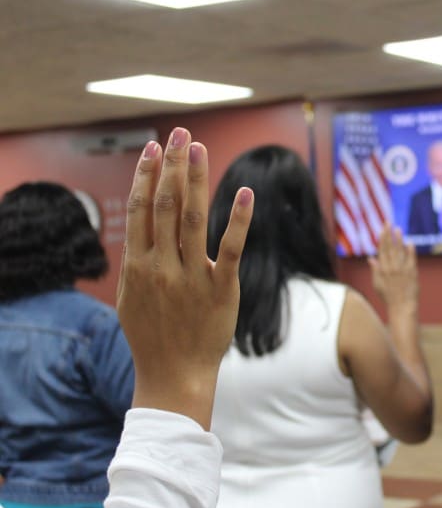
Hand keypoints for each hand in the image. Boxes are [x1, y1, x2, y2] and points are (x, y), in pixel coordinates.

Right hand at [117, 127, 253, 429]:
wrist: (175, 375)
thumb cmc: (153, 337)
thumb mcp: (131, 298)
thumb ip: (138, 261)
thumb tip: (139, 230)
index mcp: (138, 265)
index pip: (140, 208)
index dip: (146, 174)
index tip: (152, 147)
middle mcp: (161, 265)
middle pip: (164, 203)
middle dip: (171, 164)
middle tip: (178, 132)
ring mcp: (191, 275)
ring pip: (192, 217)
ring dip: (195, 178)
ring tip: (198, 147)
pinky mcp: (221, 288)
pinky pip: (230, 247)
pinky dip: (238, 218)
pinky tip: (244, 192)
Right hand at [368, 224, 417, 312]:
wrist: (402, 307)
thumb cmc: (389, 297)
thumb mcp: (377, 284)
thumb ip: (375, 270)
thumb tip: (371, 258)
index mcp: (382, 269)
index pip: (382, 250)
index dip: (382, 238)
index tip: (383, 228)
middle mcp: (392, 268)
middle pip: (390, 247)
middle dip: (389, 234)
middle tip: (388, 222)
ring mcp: (402, 270)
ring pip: (400, 251)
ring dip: (399, 239)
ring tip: (398, 229)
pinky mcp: (412, 273)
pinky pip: (411, 259)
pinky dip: (410, 250)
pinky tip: (410, 242)